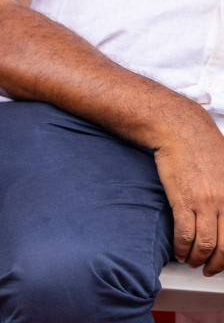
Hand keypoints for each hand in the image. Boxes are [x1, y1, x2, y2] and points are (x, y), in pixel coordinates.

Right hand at [153, 110, 223, 275]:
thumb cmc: (202, 146)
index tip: (223, 262)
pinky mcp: (184, 200)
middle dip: (216, 264)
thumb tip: (223, 209)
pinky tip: (179, 251)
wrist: (179, 129)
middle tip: (208, 269)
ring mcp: (205, 203)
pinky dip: (182, 248)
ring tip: (191, 261)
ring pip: (205, 244)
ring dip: (197, 259)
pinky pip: (185, 233)